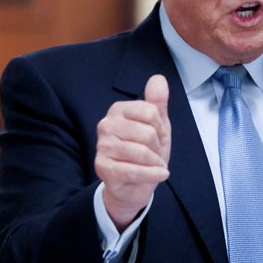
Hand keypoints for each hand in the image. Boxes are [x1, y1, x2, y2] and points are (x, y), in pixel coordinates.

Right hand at [95, 74, 170, 230]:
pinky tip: (160, 175)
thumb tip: (158, 78)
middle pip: (148, 133)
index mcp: (118, 110)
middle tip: (154, 154)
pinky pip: (135, 171)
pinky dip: (152, 175)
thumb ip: (158, 102)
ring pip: (142, 153)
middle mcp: (106, 125)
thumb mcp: (157, 125)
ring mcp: (102, 146)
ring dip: (155, 163)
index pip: (151, 112)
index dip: (161, 129)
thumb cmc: (146, 152)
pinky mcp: (102, 167)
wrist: (134, 184)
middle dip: (158, 148)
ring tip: (153, 165)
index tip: (158, 137)